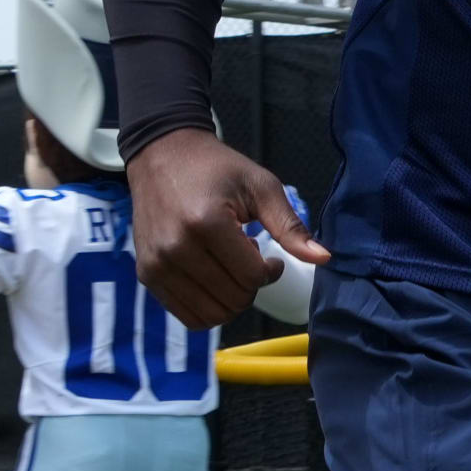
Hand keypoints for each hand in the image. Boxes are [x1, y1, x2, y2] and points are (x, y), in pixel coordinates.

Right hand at [128, 130, 327, 330]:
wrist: (161, 154)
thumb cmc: (215, 168)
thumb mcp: (260, 186)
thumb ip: (291, 226)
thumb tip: (324, 259)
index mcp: (205, 222)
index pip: (251, 277)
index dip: (271, 271)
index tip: (269, 254)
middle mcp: (175, 248)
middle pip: (233, 299)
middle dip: (251, 286)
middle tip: (248, 258)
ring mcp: (156, 265)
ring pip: (211, 315)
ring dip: (231, 299)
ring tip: (229, 267)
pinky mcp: (147, 275)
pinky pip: (187, 316)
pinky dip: (209, 307)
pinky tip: (213, 278)